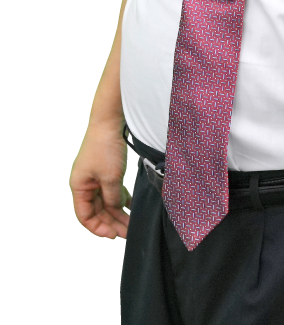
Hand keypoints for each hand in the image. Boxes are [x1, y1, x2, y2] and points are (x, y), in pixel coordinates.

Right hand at [69, 123, 131, 239]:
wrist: (109, 121)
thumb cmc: (105, 148)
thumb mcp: (110, 177)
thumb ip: (112, 198)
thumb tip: (116, 210)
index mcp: (79, 187)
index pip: (85, 216)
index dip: (98, 228)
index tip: (113, 235)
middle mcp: (85, 183)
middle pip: (96, 210)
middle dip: (111, 222)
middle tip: (126, 232)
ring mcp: (94, 176)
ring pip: (105, 201)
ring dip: (117, 212)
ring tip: (130, 223)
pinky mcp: (104, 169)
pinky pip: (110, 189)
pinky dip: (119, 198)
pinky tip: (130, 205)